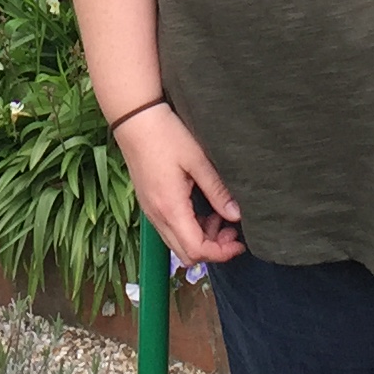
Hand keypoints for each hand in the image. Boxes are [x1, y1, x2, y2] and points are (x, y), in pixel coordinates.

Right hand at [115, 104, 244, 265]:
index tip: (239, 242)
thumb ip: (217, 190)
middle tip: (232, 230)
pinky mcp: (149, 204)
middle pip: (186, 254)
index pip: (196, 250)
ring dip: (201, 238)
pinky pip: (170, 229)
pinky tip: (202, 209)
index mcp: (171, 208)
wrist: (134, 119)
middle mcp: (157, 216)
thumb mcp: (198, 160)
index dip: (221, 253)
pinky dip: (189, 228)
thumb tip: (236, 215)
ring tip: (219, 216)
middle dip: (212, 249)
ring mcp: (150, 211)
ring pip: (177, 243)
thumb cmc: (166, 135)